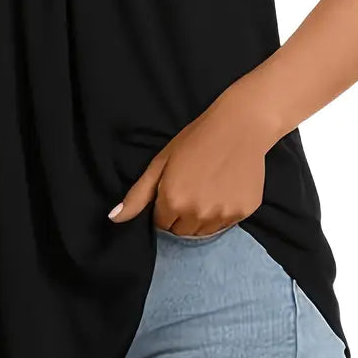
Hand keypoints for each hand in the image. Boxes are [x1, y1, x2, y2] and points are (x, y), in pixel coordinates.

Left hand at [107, 88, 274, 235]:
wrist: (239, 125)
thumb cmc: (195, 139)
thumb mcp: (161, 163)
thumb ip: (138, 195)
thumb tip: (114, 219)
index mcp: (173, 201)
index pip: (161, 224)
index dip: (164, 208)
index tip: (173, 190)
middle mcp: (197, 213)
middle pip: (182, 232)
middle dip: (181, 216)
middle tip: (191, 189)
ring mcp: (223, 215)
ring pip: (204, 232)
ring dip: (202, 218)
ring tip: (208, 189)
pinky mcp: (244, 212)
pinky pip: (227, 224)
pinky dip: (223, 212)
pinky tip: (225, 188)